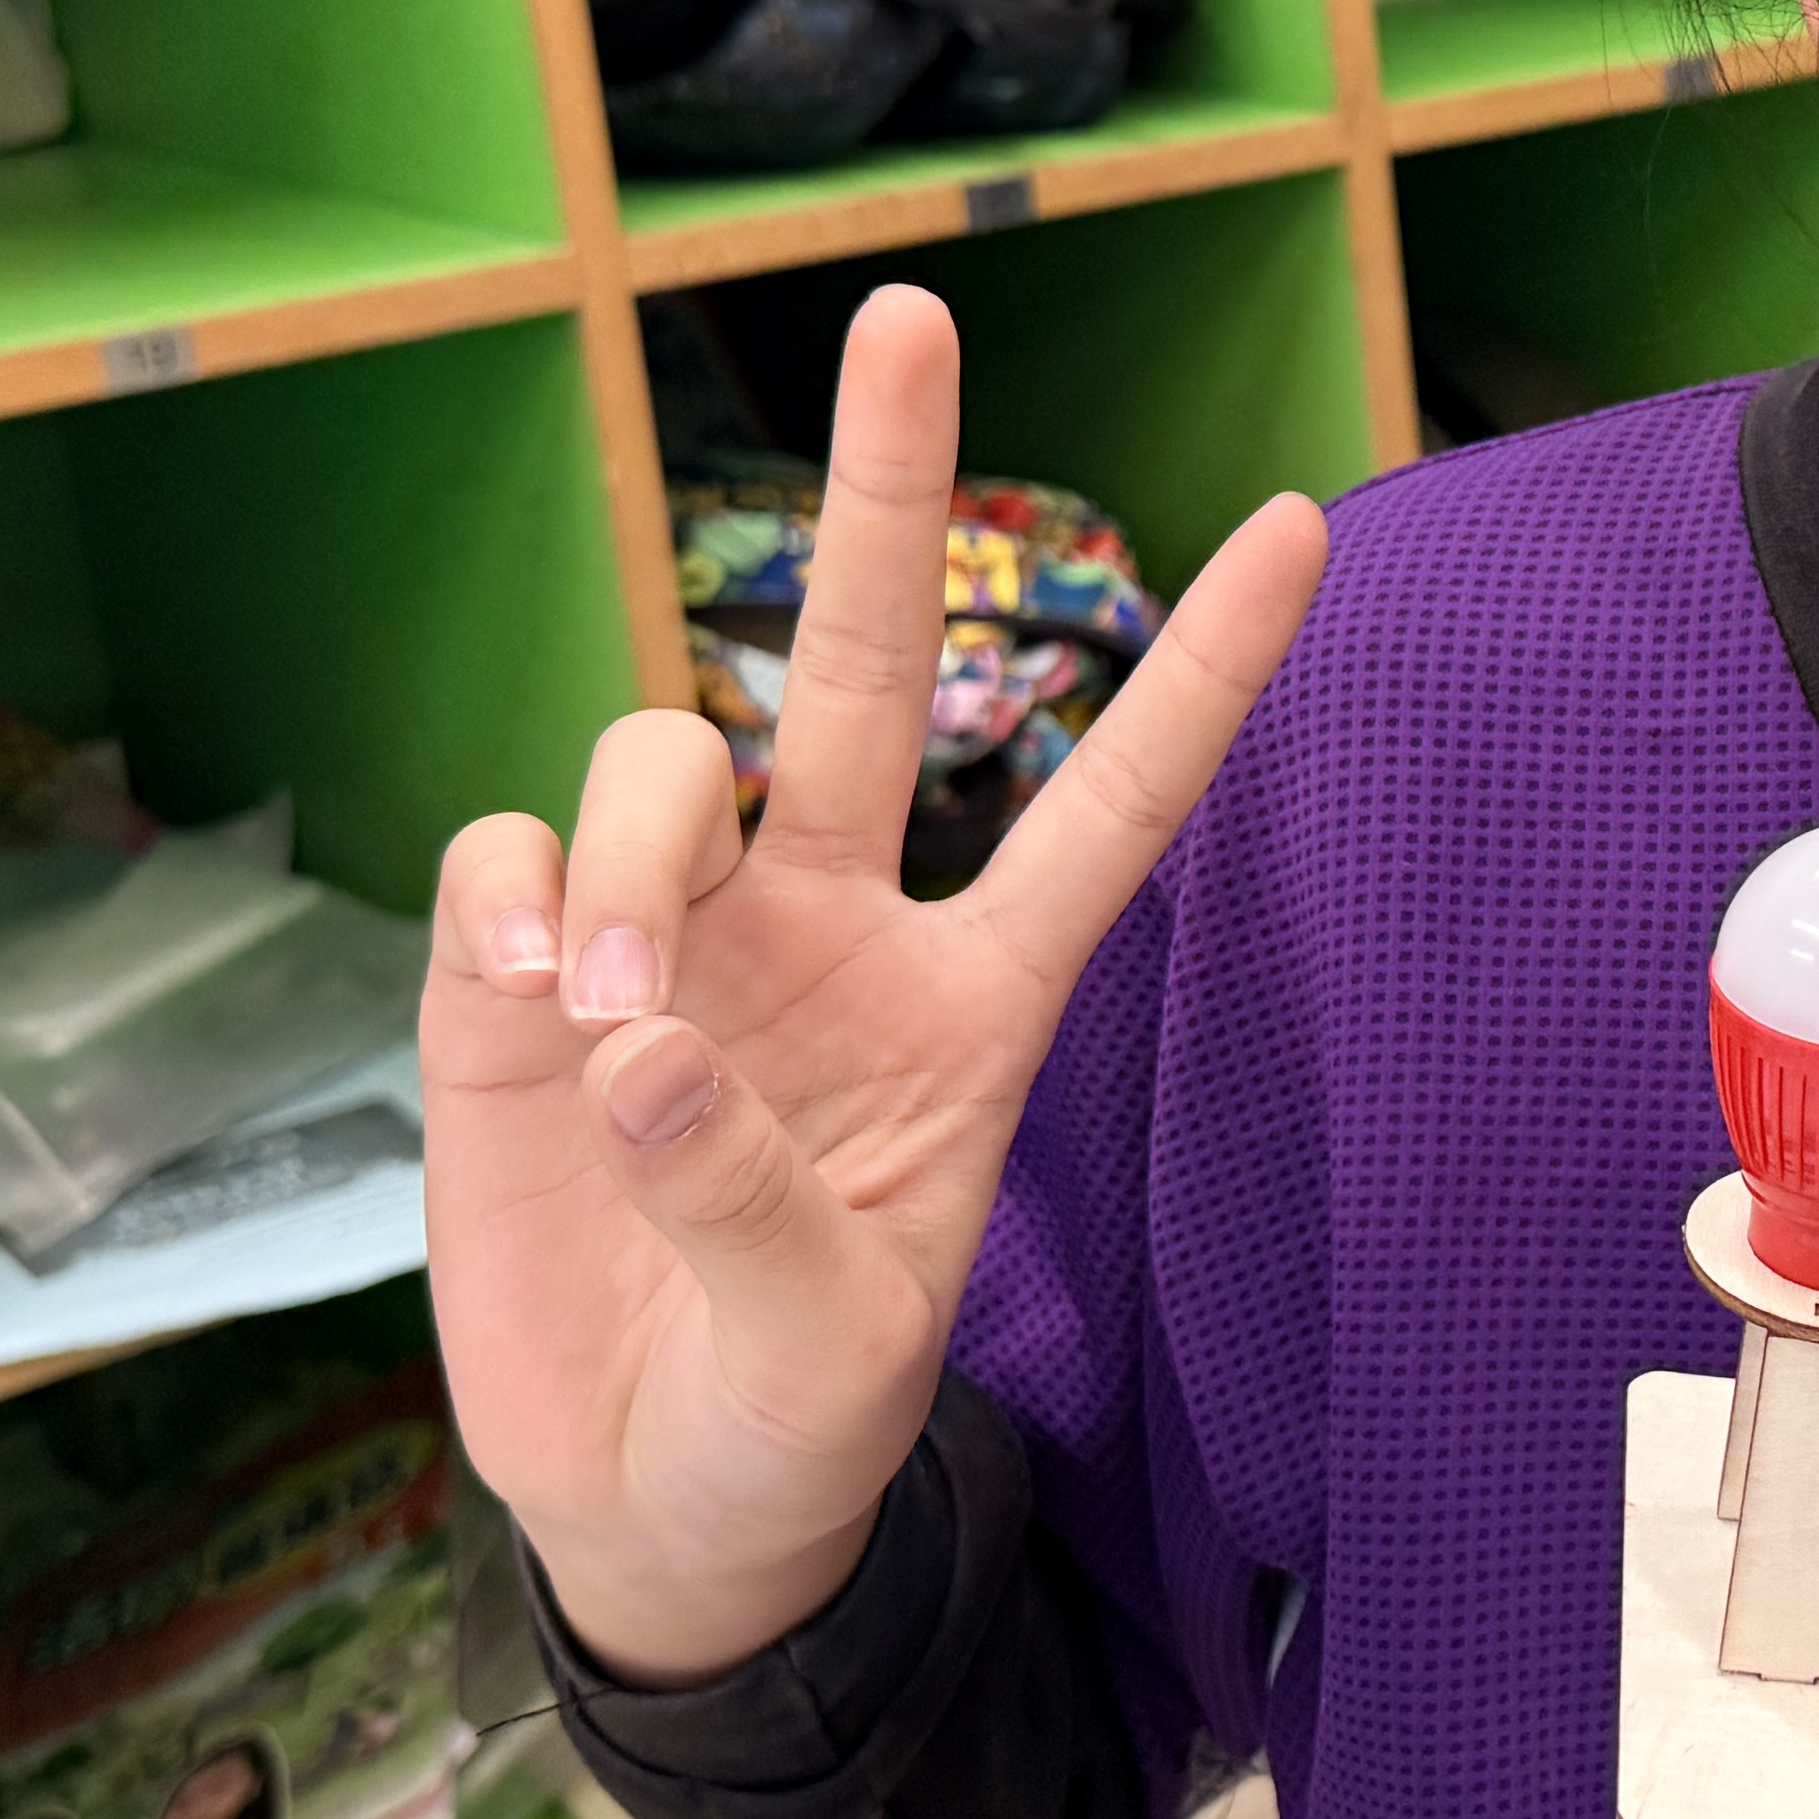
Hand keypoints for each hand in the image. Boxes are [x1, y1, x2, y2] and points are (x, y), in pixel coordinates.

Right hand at [422, 288, 1326, 1685]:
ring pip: (663, 749)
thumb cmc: (788, 1421)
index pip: (1109, 805)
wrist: (650, 1507)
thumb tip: (643, 1040)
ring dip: (641, 844)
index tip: (1304, 525)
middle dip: (889, 484)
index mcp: (974, 1004)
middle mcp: (831, 926)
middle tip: (909, 311)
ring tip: (620, 1007)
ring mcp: (673, 937)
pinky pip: (514, 850)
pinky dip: (522, 891)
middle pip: (869, 661)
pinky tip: (534, 992)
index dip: (1202, 675)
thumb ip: (756, 1201)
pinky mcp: (517, 978)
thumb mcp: (829, 1352)